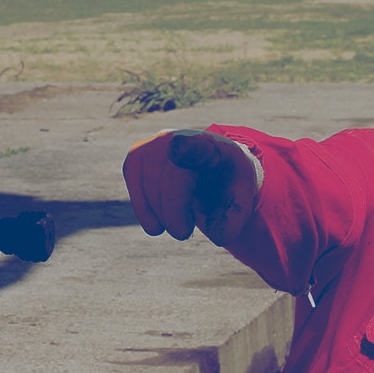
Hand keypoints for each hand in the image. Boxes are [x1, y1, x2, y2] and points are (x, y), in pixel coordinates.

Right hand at [123, 130, 257, 243]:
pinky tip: (155, 224)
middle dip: (173, 212)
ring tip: (176, 228)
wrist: (213, 167)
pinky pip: (133, 179)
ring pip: (148, 182)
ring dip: (159, 214)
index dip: (184, 148)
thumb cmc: (227, 184)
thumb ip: (232, 220)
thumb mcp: (240, 201)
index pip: (194, 145)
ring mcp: (156, 143)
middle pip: (169, 179)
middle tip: (183, 234)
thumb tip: (217, 235)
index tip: (179, 148)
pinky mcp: (138, 153)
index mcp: (211, 147)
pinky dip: (142, 207)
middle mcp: (179, 137)